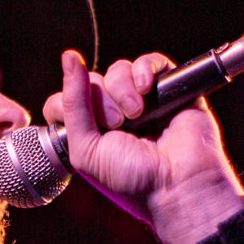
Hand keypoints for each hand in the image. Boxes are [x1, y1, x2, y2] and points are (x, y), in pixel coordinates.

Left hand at [43, 50, 243, 243]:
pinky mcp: (169, 89)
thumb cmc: (131, 180)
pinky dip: (144, 69)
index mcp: (91, 132)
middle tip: (118, 125)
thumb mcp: (85, 149)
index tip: (89, 125)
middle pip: (92, 81)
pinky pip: (149, 61)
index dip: (69, 103)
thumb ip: (72, 105)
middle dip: (101, 99)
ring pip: (118, 70)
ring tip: (138, 114)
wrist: (178, 185)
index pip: (65, 99)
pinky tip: (146, 89)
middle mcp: (114, 115)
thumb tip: (69, 57)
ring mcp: (142, 101)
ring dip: (122, 88)